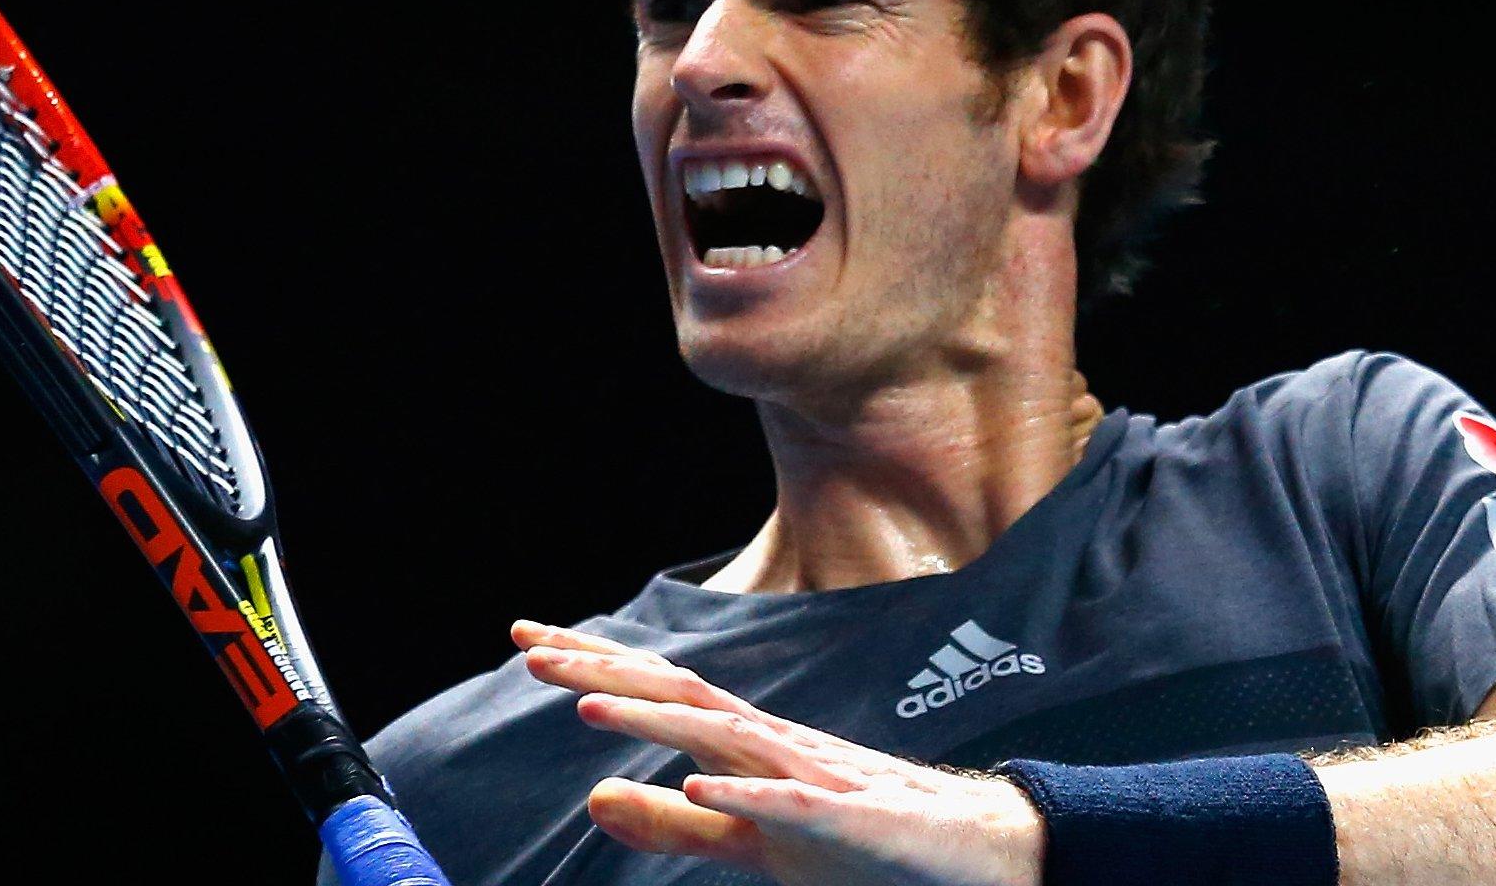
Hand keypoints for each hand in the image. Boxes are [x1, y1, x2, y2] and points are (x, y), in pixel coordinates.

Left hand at [512, 619, 1044, 885]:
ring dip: (655, 719)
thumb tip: (590, 797)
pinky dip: (743, 794)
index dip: (591, 663)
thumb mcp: (747, 841)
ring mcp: (813, 775)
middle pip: (678, 691)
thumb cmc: (857, 842)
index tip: (525, 641)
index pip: (656, 690)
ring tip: (586, 707)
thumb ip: (671, 824)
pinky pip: (791, 804)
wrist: (970, 855)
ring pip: (725, 734)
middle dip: (604, 669)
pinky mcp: (852, 818)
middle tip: (530, 652)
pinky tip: (696, 785)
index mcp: (744, 745)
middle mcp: (773, 742)